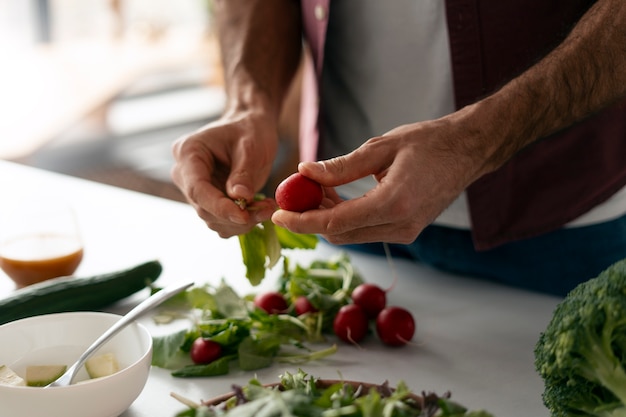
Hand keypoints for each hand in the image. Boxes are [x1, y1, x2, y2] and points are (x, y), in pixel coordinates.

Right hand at [171, 109, 278, 237]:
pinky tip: (259, 210)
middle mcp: (184, 173)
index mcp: (188, 152)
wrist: (250, 128)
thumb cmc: (250, 130)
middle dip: (235, 216)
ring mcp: (194, 189)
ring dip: (241, 222)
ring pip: (212, 219)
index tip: (244, 217)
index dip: (219, 207)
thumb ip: (244, 172)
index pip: (197, 189)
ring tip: (267, 209)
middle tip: (266, 211)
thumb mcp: (251, 146)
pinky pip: (220, 221)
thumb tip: (240, 197)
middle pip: (203, 207)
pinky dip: (240, 222)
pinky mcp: (207, 201)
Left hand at [271, 116, 489, 243]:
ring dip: (327, 218)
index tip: (278, 213)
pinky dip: (345, 218)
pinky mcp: (406, 231)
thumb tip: (304, 172)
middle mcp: (400, 226)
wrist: (467, 151)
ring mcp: (405, 233)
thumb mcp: (381, 147)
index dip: (303, 220)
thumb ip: (341, 166)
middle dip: (311, 218)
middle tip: (295, 193)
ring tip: (314, 189)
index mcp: (394, 204)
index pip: (336, 222)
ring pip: (351, 235)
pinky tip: (335, 196)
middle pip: (340, 234)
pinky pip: (365, 230)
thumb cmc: (429, 143)